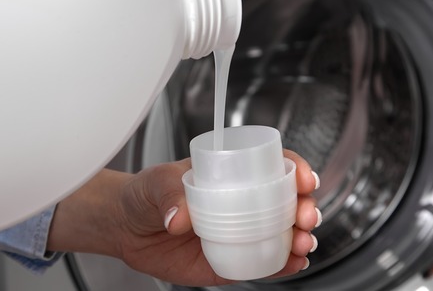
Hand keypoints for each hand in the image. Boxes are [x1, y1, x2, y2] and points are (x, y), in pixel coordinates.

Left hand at [48, 150, 320, 286]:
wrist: (126, 228)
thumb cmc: (144, 194)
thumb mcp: (155, 183)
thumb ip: (167, 194)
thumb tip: (179, 218)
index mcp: (232, 174)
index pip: (274, 167)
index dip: (296, 170)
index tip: (304, 179)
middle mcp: (242, 203)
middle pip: (288, 202)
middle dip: (306, 207)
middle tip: (305, 216)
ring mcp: (239, 233)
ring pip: (282, 234)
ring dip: (300, 237)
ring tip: (301, 243)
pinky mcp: (231, 261)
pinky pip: (263, 264)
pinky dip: (283, 265)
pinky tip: (293, 264)